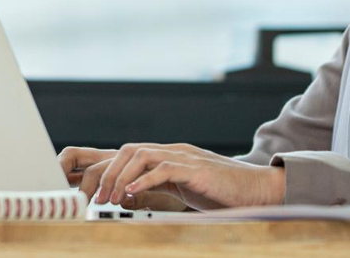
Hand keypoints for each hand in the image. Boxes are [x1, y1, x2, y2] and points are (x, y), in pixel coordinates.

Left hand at [91, 143, 285, 210]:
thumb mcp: (180, 189)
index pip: (128, 155)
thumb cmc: (220, 192)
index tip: (93, 194)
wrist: (257, 190)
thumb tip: (128, 196)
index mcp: (167, 156)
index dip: (106, 171)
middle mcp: (173, 151)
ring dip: (121, 177)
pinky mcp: (197, 170)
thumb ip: (157, 187)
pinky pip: (165, 168)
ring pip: (142, 155)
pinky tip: (133, 194)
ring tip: (112, 199)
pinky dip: (145, 180)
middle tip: (97, 199)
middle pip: (128, 151)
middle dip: (107, 174)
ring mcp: (185, 158)